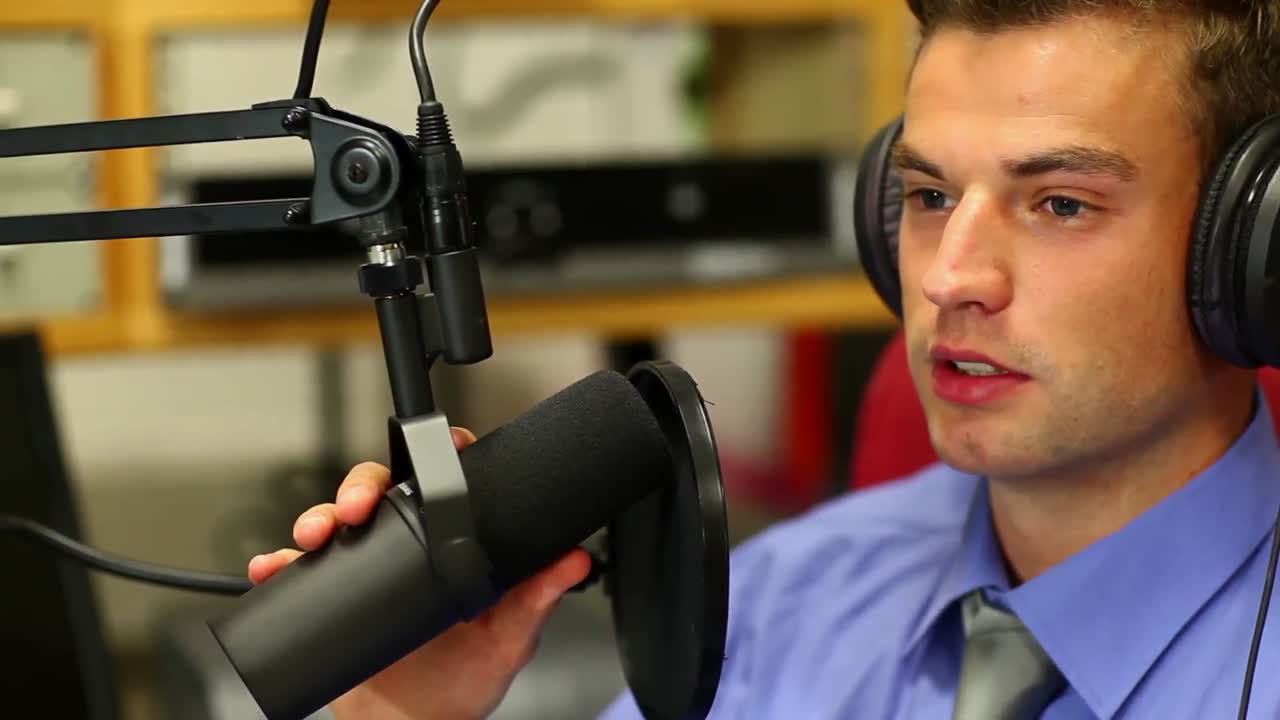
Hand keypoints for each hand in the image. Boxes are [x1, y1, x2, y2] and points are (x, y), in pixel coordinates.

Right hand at [247, 427, 591, 719]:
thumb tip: (574, 560)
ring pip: (333, 521)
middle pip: (377, 491)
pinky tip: (275, 565)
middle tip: (357, 507)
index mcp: (447, 545)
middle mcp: (402, 549)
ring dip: (317, 517)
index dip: (439, 457)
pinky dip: (278, 563)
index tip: (440, 456)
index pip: (443, 483)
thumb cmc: (464, 683)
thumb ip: (537, 598)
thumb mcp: (507, 638)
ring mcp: (361, 570)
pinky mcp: (324, 597)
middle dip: (360, 486)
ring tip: (316, 535)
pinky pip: (295, 572)